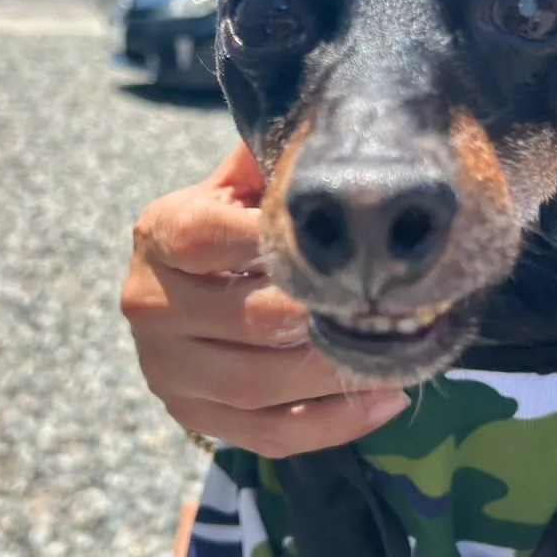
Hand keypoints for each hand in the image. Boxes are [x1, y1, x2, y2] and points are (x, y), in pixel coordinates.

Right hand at [122, 144, 408, 456]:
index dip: (291, 244)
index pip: (218, 237)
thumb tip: (334, 123)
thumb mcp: (236, 183)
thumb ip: (270, 163)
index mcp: (161, 234)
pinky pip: (271, 433)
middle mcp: (151, 304)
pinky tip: (387, 399)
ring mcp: (167, 368)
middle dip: (337, 315)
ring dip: (344, 372)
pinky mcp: (193, 415)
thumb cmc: (224, 224)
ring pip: (267, 383)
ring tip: (404, 352)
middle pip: (259, 320)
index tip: (362, 245)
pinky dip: (336, 424)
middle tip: (406, 306)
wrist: (172, 288)